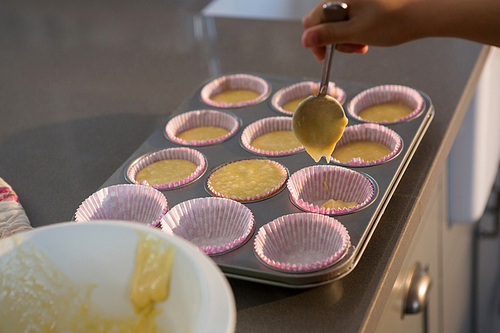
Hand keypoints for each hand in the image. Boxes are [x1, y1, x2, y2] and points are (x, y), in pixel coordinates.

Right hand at [301, 0, 417, 59]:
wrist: (421, 12)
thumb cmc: (392, 22)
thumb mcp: (356, 33)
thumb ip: (328, 36)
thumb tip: (304, 40)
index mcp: (337, 0)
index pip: (310, 22)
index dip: (315, 42)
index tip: (325, 56)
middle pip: (322, 23)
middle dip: (333, 41)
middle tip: (353, 49)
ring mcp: (352, 0)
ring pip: (336, 24)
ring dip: (346, 39)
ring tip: (363, 44)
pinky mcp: (361, 3)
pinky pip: (349, 20)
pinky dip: (355, 32)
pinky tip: (367, 37)